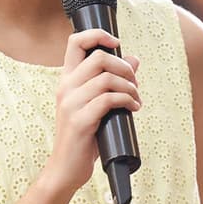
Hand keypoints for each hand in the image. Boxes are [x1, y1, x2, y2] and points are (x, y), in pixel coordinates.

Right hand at [41, 29, 139, 194]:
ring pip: (107, 78)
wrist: (66, 168)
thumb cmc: (84, 136)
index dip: (98, 35)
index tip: (117, 44)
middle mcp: (66, 88)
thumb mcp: (96, 105)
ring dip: (129, 87)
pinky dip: (127, 101)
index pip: (75, 42)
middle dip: (124, 67)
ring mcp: (71, 104)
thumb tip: (134, 60)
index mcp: (67, 80)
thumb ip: (111, 82)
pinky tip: (133, 109)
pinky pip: (108, 100)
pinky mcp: (80, 121)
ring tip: (136, 100)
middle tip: (135, 83)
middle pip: (99, 58)